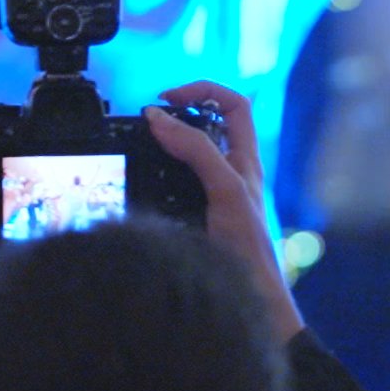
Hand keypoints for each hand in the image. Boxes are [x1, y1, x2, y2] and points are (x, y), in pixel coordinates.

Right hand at [149, 81, 302, 345]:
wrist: (249, 299)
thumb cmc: (248, 248)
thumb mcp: (225, 188)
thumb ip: (197, 152)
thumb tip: (161, 120)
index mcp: (246, 159)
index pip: (233, 104)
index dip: (203, 91)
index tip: (169, 98)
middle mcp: (231, 173)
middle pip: (207, 126)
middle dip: (177, 115)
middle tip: (147, 120)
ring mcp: (213, 195)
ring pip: (188, 156)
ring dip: (164, 146)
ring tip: (140, 146)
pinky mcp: (196, 216)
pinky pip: (173, 186)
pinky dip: (156, 177)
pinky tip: (141, 182)